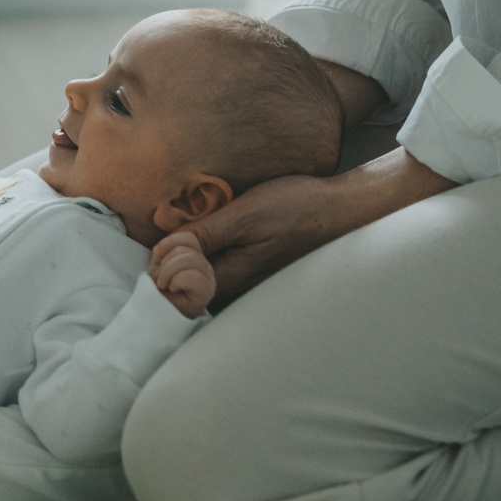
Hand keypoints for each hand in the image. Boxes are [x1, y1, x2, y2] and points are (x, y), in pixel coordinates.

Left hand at [148, 230, 213, 317]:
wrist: (149, 322)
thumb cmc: (153, 293)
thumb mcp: (159, 264)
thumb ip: (167, 249)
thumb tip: (161, 247)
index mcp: (195, 257)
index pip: (189, 238)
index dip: (171, 242)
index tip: (158, 253)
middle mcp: (206, 267)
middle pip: (189, 245)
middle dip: (167, 260)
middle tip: (160, 279)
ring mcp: (208, 281)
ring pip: (190, 258)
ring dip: (168, 271)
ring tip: (164, 285)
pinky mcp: (206, 294)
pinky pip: (194, 277)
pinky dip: (177, 280)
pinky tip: (173, 289)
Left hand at [183, 147, 454, 306]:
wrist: (343, 209)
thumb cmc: (297, 208)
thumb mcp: (245, 215)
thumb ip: (203, 235)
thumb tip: (162, 251)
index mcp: (230, 281)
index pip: (177, 292)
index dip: (159, 272)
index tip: (158, 247)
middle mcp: (238, 290)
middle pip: (187, 288)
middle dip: (169, 268)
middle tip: (168, 237)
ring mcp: (248, 283)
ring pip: (203, 278)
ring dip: (187, 259)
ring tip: (185, 232)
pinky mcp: (255, 271)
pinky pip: (220, 270)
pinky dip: (206, 255)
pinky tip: (207, 233)